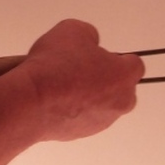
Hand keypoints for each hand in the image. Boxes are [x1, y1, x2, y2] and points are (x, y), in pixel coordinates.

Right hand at [18, 19, 142, 141]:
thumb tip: (89, 43)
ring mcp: (101, 121)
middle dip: (105, 77)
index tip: (103, 56)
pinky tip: (55, 97)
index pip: (134, 65)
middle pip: (120, 87)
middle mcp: (119, 102)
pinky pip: (84, 116)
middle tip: (80, 67)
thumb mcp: (73, 30)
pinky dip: (74, 108)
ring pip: (101, 103)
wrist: (30, 102)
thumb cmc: (54, 69)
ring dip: (88, 93)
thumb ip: (90, 35)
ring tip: (63, 82)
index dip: (116, 58)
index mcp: (124, 76)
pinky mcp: (82, 134)